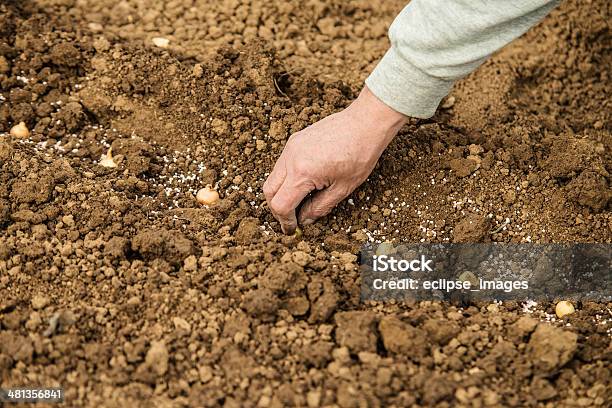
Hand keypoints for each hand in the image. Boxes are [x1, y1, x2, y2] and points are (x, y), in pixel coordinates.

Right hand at [263, 85, 407, 233]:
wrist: (365, 123)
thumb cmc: (360, 154)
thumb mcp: (342, 189)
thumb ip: (319, 207)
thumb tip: (305, 220)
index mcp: (302, 173)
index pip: (280, 205)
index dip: (285, 221)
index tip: (293, 228)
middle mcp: (290, 159)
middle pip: (269, 192)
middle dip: (277, 209)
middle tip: (292, 218)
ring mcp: (290, 147)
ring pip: (273, 177)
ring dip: (281, 193)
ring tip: (299, 201)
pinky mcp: (294, 141)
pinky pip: (281, 165)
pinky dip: (286, 178)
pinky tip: (303, 183)